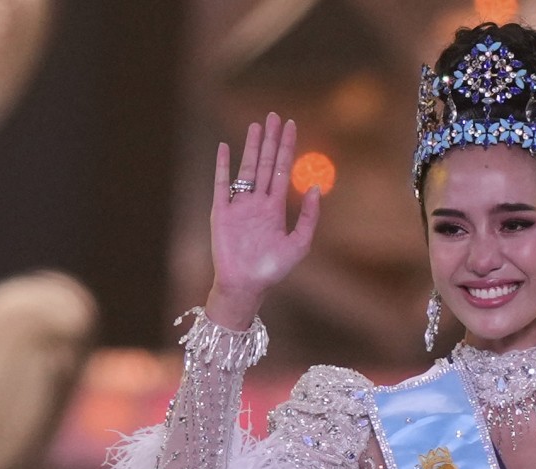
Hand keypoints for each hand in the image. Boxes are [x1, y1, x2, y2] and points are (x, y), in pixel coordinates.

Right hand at [205, 112, 320, 328]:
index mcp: (275, 207)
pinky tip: (226, 147)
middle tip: (275, 116)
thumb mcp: (300, 243)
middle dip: (271, 139)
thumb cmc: (273, 269)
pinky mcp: (221, 212)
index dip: (287, 147)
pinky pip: (222, 184)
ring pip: (246, 168)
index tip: (291, 126)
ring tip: (257, 124)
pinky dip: (223, 165)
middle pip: (265, 162)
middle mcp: (257, 201)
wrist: (247, 285)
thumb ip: (308, 216)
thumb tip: (314, 187)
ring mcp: (239, 204)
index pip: (283, 169)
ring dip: (251, 146)